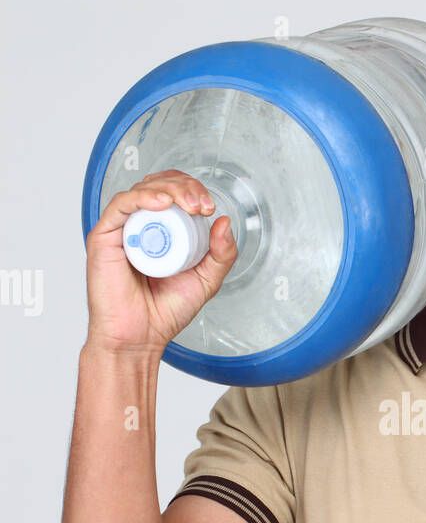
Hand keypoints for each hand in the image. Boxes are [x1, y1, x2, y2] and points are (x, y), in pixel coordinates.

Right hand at [84, 169, 237, 355]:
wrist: (139, 337)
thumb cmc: (164, 312)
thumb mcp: (206, 280)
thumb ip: (221, 254)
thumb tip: (225, 223)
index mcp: (160, 232)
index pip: (174, 194)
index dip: (192, 191)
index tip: (209, 208)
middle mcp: (139, 227)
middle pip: (159, 185)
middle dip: (185, 186)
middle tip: (202, 205)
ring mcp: (121, 230)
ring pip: (142, 190)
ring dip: (169, 189)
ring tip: (188, 205)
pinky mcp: (104, 236)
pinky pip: (121, 205)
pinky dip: (143, 198)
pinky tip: (162, 203)